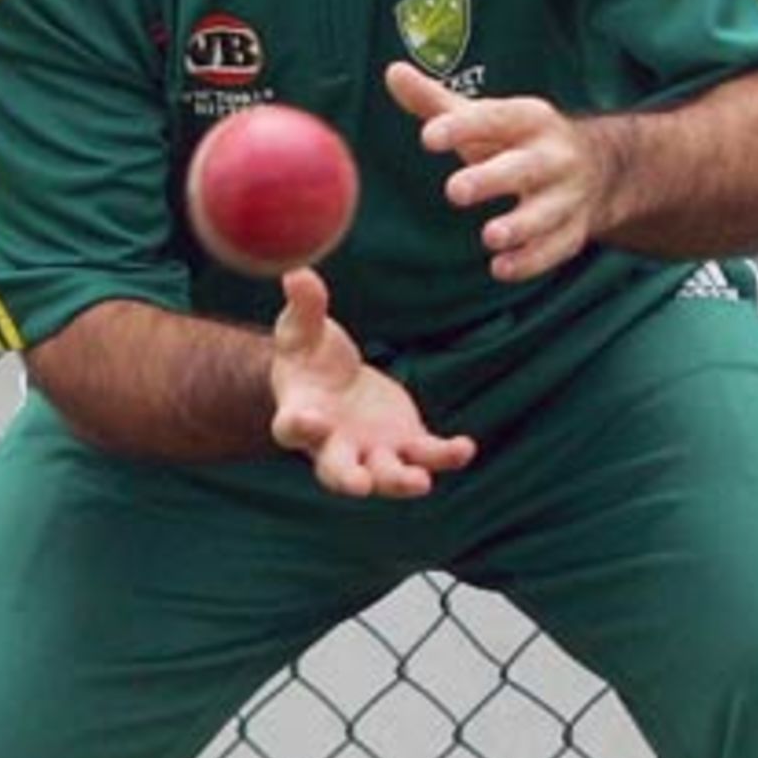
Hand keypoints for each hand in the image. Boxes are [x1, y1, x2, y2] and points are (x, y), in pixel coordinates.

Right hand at [270, 268, 476, 497]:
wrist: (331, 382)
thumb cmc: (308, 356)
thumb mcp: (302, 328)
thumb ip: (303, 307)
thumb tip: (297, 273)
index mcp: (300, 416)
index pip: (292, 427)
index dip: (299, 426)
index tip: (308, 420)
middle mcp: (333, 445)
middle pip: (337, 470)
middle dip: (348, 479)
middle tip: (359, 484)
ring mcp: (371, 451)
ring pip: (385, 475)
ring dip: (401, 481)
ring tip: (420, 482)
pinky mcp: (405, 443)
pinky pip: (426, 455)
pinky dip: (445, 456)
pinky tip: (465, 449)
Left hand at [386, 60, 606, 281]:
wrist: (600, 168)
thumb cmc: (520, 141)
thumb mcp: (486, 117)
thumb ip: (436, 102)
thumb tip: (392, 73)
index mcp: (531, 119)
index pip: (497, 119)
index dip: (463, 127)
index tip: (428, 137)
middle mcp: (554, 155)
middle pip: (526, 167)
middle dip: (493, 179)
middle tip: (455, 191)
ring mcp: (568, 195)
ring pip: (547, 213)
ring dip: (521, 226)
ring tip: (490, 236)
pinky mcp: (574, 230)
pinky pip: (556, 248)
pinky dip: (532, 261)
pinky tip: (501, 268)